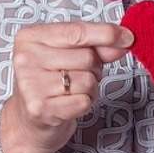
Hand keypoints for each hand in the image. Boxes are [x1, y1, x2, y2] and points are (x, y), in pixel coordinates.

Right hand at [0, 20, 135, 152]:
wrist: (29, 121)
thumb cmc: (51, 82)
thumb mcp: (70, 55)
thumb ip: (97, 45)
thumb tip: (125, 39)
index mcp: (30, 37)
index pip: (77, 31)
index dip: (107, 34)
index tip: (127, 38)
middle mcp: (26, 59)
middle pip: (87, 57)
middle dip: (94, 68)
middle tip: (77, 76)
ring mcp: (30, 84)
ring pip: (87, 80)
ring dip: (89, 88)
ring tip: (71, 91)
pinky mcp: (40, 109)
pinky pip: (83, 101)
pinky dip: (84, 104)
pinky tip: (69, 104)